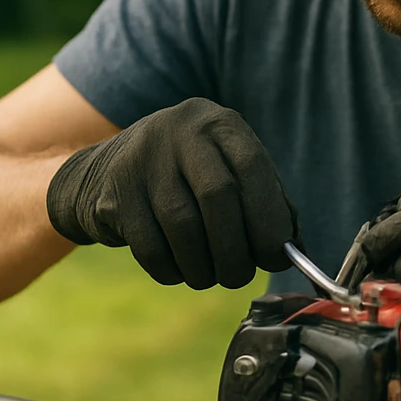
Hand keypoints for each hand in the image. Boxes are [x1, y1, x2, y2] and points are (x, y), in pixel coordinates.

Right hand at [46, 97, 296, 288]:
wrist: (105, 171)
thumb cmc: (188, 179)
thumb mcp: (228, 172)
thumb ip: (266, 204)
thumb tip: (295, 251)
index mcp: (219, 123)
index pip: (253, 167)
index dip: (269, 218)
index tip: (276, 256)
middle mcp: (180, 131)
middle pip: (218, 197)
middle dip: (235, 250)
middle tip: (240, 277)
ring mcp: (143, 158)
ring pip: (183, 225)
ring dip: (203, 266)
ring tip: (210, 276)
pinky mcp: (115, 192)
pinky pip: (150, 245)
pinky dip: (171, 270)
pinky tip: (180, 271)